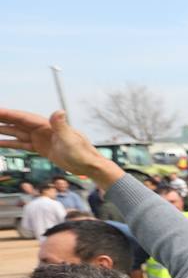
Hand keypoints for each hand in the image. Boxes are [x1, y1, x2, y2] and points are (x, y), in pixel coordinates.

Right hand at [0, 109, 121, 186]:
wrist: (88, 166)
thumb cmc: (82, 152)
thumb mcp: (70, 139)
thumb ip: (61, 126)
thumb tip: (59, 112)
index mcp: (47, 125)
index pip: (22, 117)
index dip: (7, 114)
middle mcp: (42, 129)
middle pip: (17, 122)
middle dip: (2, 119)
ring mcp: (41, 139)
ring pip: (17, 133)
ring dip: (3, 130)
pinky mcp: (41, 148)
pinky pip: (22, 144)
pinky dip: (10, 143)